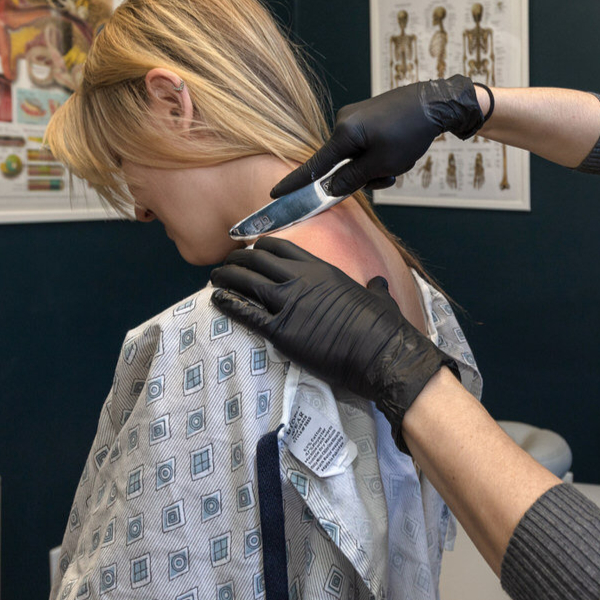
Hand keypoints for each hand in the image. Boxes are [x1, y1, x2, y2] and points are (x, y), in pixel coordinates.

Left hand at [210, 237, 457, 451]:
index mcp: (322, 269)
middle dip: (238, 260)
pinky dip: (228, 304)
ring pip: (246, 281)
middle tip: (227, 264)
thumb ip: (373, 287)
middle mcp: (302, 280)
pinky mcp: (281, 331)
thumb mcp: (379, 297)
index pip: (281, 247)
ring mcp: (289, 304)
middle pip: (258, 260)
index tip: (251, 251)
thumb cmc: (384, 326)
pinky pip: (245, 312)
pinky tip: (216, 300)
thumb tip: (378, 283)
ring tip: (215, 279)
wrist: (381, 352)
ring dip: (226, 277)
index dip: (261, 247)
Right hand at [270, 75, 488, 197]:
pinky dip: (381, 155)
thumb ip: (353, 178)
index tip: (275, 192)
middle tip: (389, 173)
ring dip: (377, 167)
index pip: (314, 165)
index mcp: (344, 133)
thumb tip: (330, 188)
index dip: (295, 182)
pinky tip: (399, 149)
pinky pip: (367, 147)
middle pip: (342, 165)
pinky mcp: (367, 118)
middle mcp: (344, 122)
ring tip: (399, 159)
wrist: (435, 103)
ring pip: (358, 159)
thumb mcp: (382, 164)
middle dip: (365, 176)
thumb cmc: (410, 132)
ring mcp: (356, 118)